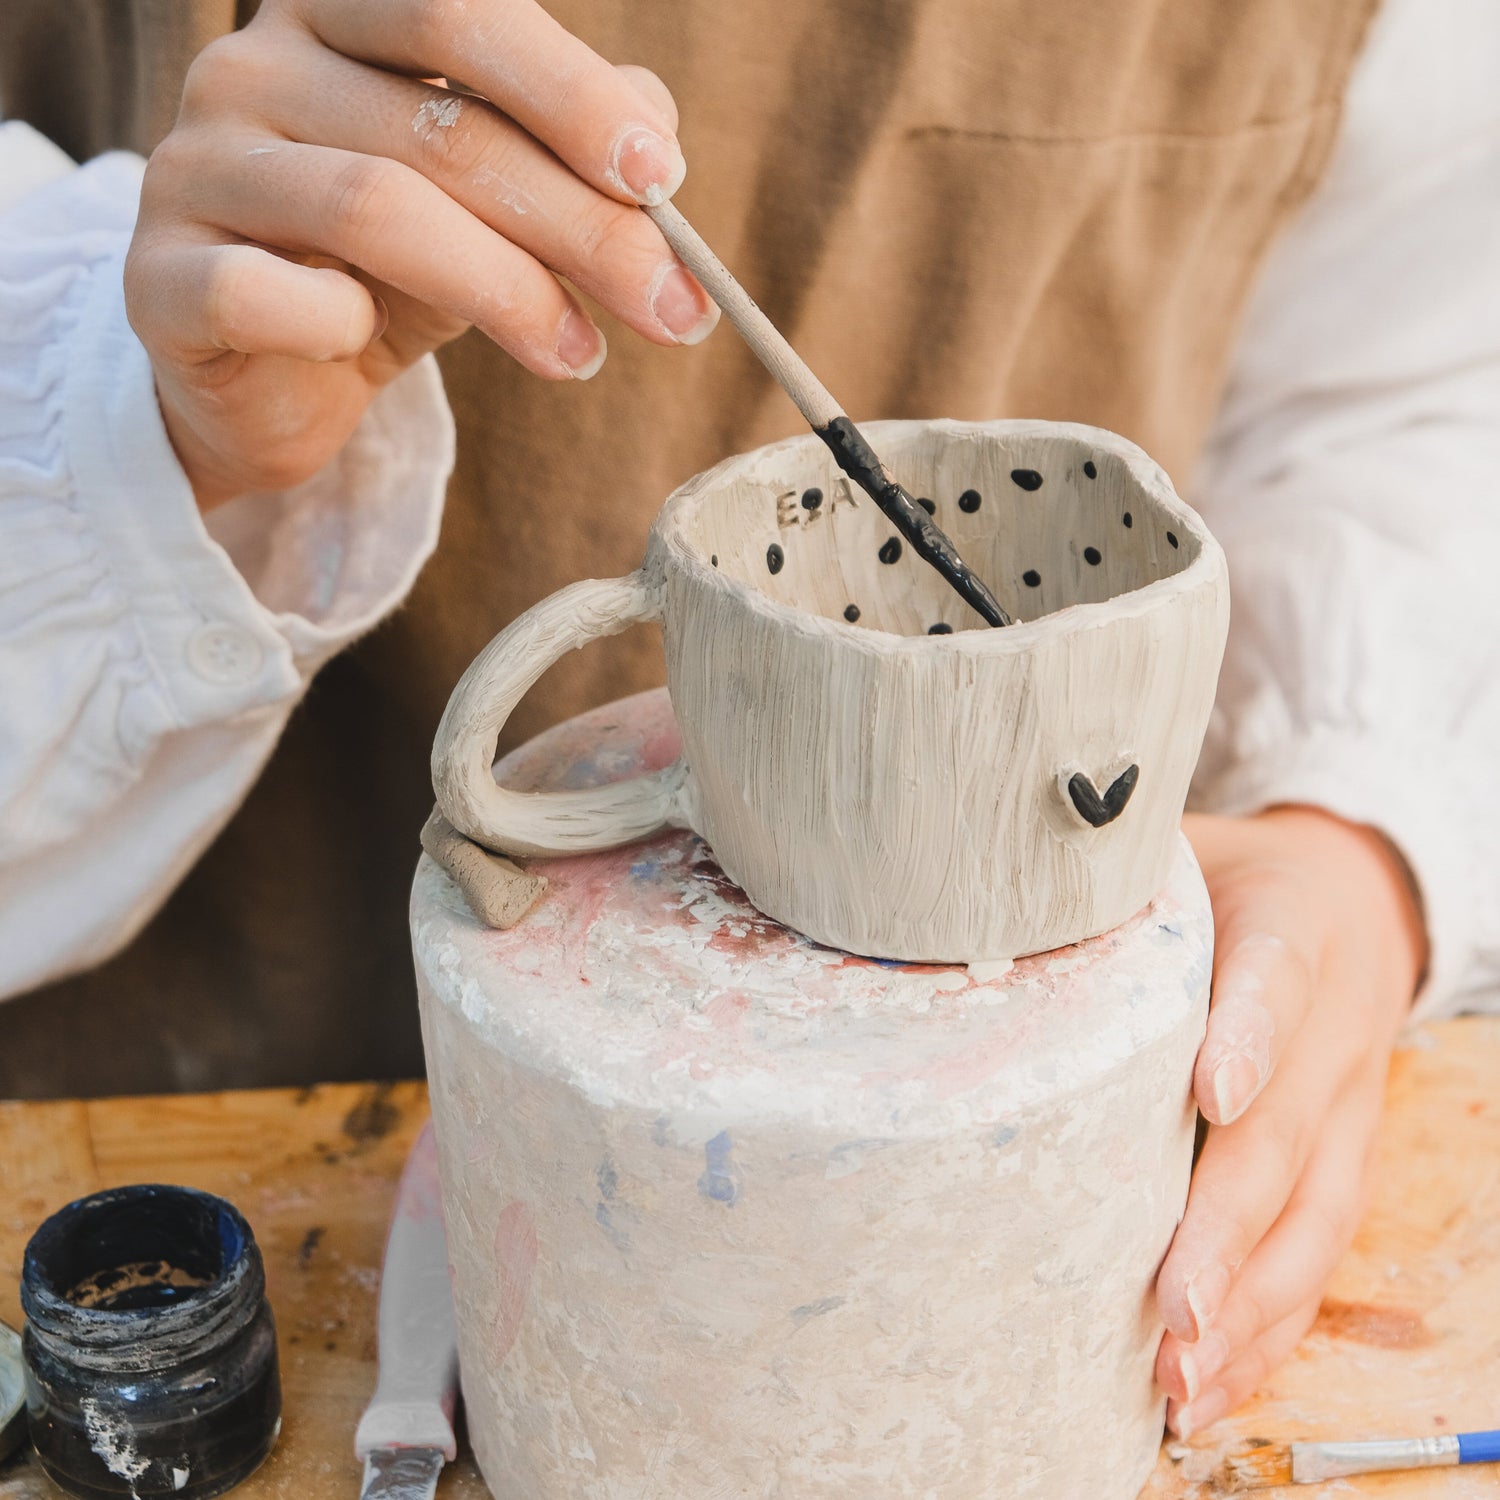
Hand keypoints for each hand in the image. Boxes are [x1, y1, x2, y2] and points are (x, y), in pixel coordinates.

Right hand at [124, 0, 717, 507]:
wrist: (269, 377)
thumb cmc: (389, 273)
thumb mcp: (489, 204)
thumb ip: (565, 153)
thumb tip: (654, 135)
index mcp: (336, 17)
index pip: (460, 13)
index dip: (569, 93)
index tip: (662, 180)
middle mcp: (251, 65)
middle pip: (442, 127)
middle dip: (577, 226)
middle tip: (667, 307)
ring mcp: (195, 166)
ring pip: (373, 208)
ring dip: (506, 292)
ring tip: (580, 355)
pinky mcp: (160, 278)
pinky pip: (265, 294)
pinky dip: (340, 327)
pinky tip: (370, 348)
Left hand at [1155, 805, 1426, 1436]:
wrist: (1352, 899)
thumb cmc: (1231, 877)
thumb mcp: (1181, 845)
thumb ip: (1104, 867)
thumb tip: (973, 881)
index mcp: (1293, 929)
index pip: (1274, 980)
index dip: (1246, 1037)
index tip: (1210, 1094)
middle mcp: (1334, 1029)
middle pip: (1285, 1134)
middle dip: (1226, 1225)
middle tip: (1168, 1300)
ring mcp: (1347, 1109)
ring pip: (1313, 1217)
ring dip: (1247, 1303)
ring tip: (1178, 1368)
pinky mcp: (1343, 1164)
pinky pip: (1318, 1256)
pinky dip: (1267, 1330)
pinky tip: (1204, 1385)